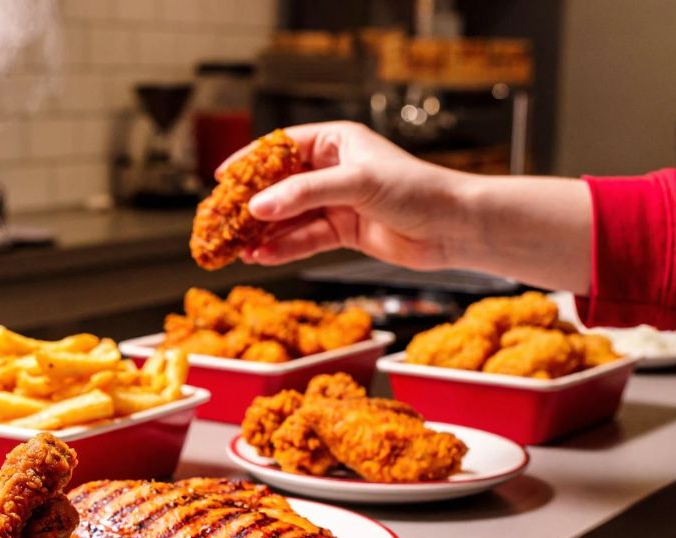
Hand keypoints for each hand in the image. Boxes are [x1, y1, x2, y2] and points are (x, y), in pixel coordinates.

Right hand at [221, 121, 592, 293]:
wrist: (455, 228)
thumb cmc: (417, 190)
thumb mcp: (356, 183)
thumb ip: (304, 194)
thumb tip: (258, 207)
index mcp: (337, 142)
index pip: (281, 148)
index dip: (248, 163)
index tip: (220, 179)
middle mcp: (334, 170)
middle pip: (279, 186)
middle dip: (249, 205)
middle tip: (220, 221)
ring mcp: (337, 202)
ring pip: (288, 217)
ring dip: (262, 233)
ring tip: (234, 247)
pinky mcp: (343, 232)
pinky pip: (303, 239)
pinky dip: (282, 249)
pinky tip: (261, 258)